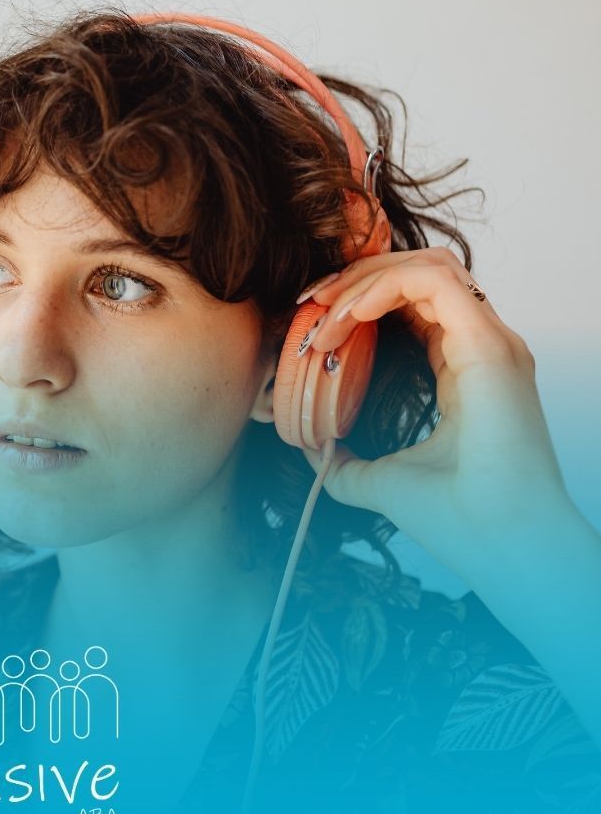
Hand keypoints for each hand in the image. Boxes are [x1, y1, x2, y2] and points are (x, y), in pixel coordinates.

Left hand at [297, 247, 569, 581]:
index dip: (360, 300)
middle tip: (309, 304)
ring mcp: (492, 343)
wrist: (504, 546)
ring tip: (324, 311)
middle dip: (357, 278)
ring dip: (366, 279)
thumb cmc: (463, 521)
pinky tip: (348, 316)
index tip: (313, 324)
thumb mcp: (381, 483)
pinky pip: (434, 284)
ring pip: (428, 267)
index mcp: (465, 369)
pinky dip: (384, 287)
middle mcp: (482, 347)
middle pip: (420, 274)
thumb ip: (347, 463)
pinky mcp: (490, 348)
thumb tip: (314, 450)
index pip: (415, 305)